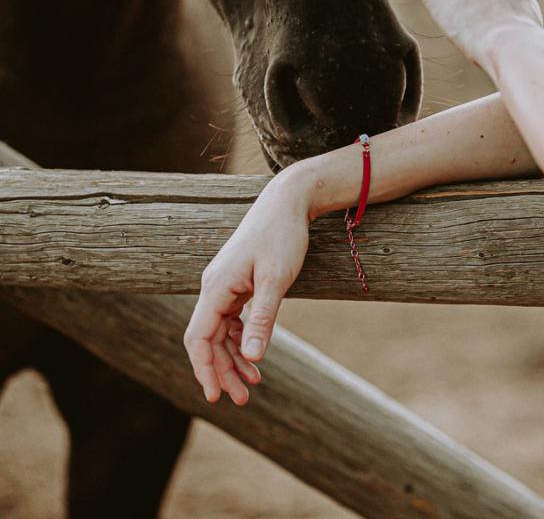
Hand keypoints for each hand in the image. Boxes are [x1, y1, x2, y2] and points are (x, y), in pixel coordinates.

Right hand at [184, 167, 311, 404]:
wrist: (286, 203)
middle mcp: (214, 287)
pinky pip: (231, 319)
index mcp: (216, 287)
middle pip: (208, 339)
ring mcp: (225, 285)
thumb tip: (253, 357)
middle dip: (222, 370)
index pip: (198, 337)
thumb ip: (262, 318)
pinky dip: (241, 339)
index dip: (204, 369)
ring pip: (220, 331)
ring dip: (233, 358)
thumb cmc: (282, 236)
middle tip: (244, 398)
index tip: (215, 397)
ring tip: (252, 383)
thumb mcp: (276, 280)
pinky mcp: (237, 283)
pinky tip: (254, 355)